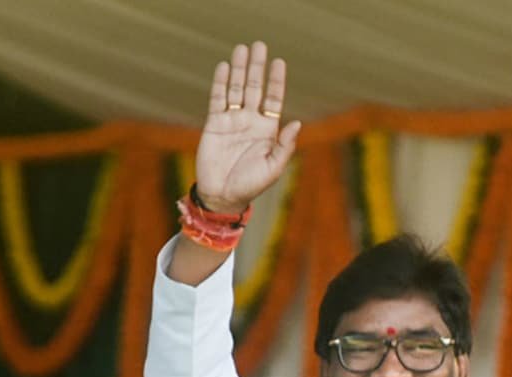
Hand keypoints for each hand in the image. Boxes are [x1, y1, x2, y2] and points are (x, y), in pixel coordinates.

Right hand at [195, 41, 301, 213]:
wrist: (222, 195)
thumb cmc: (251, 185)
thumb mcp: (273, 168)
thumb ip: (284, 147)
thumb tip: (297, 123)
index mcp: (267, 129)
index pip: (273, 99)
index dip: (276, 81)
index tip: (279, 62)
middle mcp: (250, 120)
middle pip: (254, 87)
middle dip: (257, 67)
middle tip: (259, 45)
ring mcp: (232, 120)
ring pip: (236, 88)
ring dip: (238, 69)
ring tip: (241, 49)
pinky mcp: (214, 123)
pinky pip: (218, 99)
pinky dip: (220, 83)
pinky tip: (223, 67)